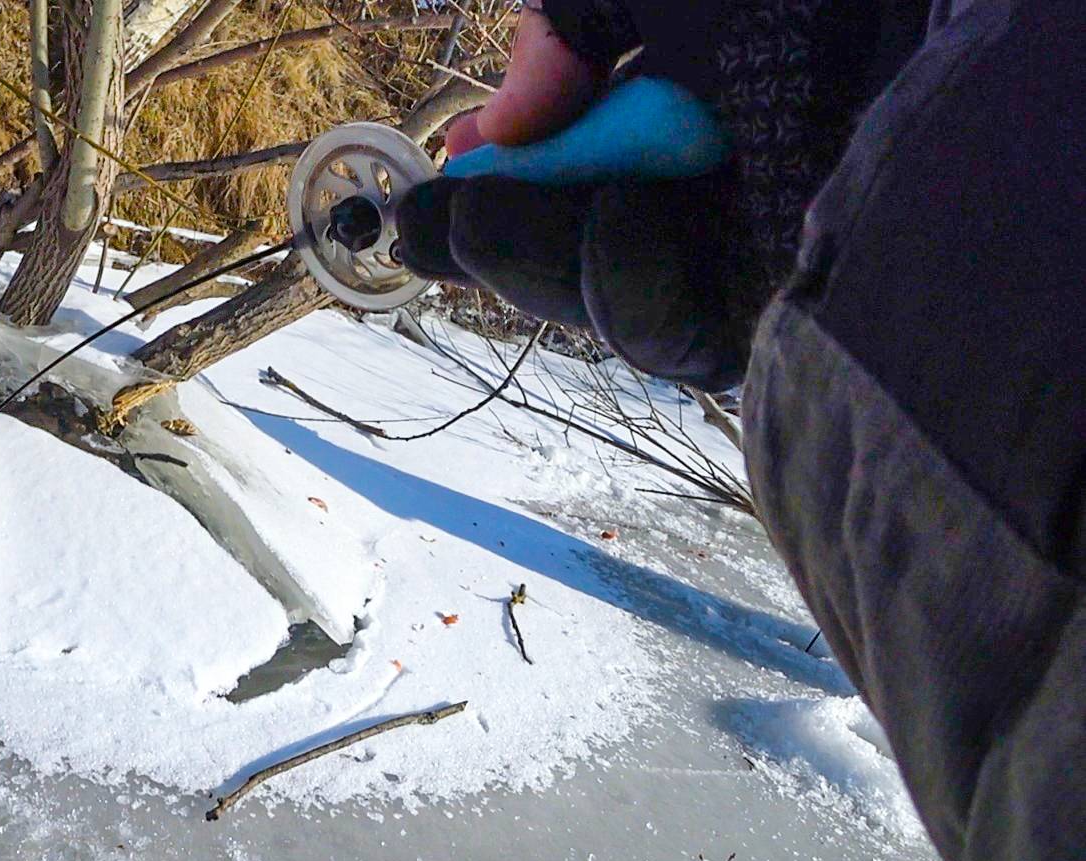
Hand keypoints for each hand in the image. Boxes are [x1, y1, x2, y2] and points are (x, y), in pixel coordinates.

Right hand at [391, 0, 914, 391]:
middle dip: (491, 234)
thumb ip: (566, 32)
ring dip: (532, 256)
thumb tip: (500, 127)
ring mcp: (744, 255)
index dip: (502, 175)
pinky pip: (668, 334)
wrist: (931, 39)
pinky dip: (621, 284)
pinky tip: (620, 216)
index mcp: (699, 103)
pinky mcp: (776, 316)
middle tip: (423, 223)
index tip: (443, 171)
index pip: (579, 162)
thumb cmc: (809, 7)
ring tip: (492, 211)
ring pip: (602, 297)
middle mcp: (717, 186)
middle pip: (574, 243)